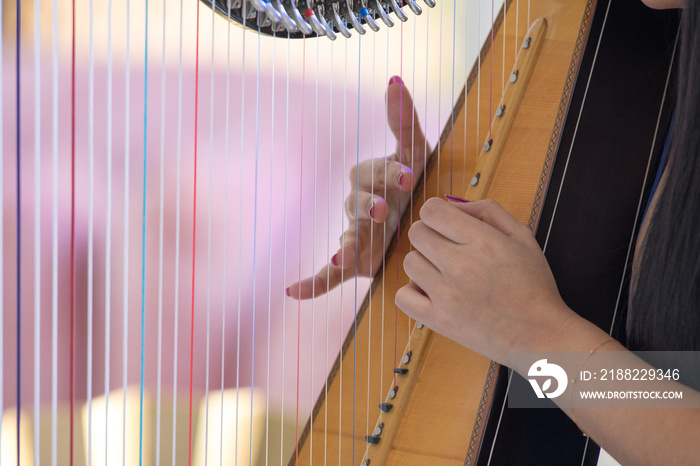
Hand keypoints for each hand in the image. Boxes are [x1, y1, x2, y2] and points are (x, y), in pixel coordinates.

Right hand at [287, 77, 429, 298]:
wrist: (412, 219)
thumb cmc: (411, 181)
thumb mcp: (415, 150)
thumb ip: (403, 119)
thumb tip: (393, 78)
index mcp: (371, 178)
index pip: (376, 172)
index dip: (390, 173)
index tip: (408, 174)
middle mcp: (358, 204)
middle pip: (358, 203)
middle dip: (369, 206)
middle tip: (383, 210)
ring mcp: (354, 232)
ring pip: (347, 236)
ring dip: (346, 245)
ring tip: (344, 256)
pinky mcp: (353, 260)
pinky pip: (329, 274)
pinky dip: (313, 283)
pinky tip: (293, 291)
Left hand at [396, 198, 575, 364]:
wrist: (540, 335)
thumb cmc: (534, 285)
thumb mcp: (522, 237)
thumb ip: (488, 211)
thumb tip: (454, 205)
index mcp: (481, 241)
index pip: (431, 210)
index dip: (437, 213)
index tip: (447, 225)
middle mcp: (460, 265)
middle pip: (416, 233)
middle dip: (430, 235)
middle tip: (448, 249)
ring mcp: (445, 295)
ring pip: (409, 263)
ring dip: (423, 263)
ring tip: (444, 273)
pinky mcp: (438, 321)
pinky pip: (402, 297)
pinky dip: (412, 292)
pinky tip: (432, 292)